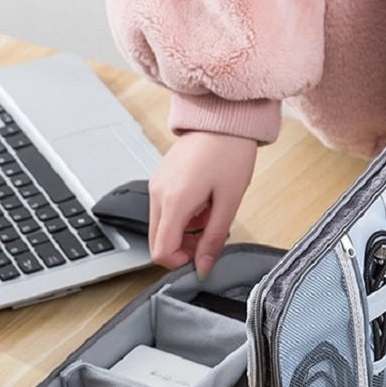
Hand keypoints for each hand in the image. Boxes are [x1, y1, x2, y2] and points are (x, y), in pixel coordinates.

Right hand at [148, 131, 256, 277]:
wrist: (222, 119)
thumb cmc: (229, 154)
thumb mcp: (228, 203)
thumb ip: (213, 239)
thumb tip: (203, 267)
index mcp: (174, 202)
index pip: (161, 251)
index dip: (180, 263)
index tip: (200, 257)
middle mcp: (158, 194)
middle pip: (157, 242)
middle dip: (181, 249)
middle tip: (207, 240)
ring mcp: (156, 185)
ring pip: (160, 227)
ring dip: (183, 233)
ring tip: (209, 216)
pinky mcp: (160, 179)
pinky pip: (164, 211)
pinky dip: (181, 218)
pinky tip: (202, 205)